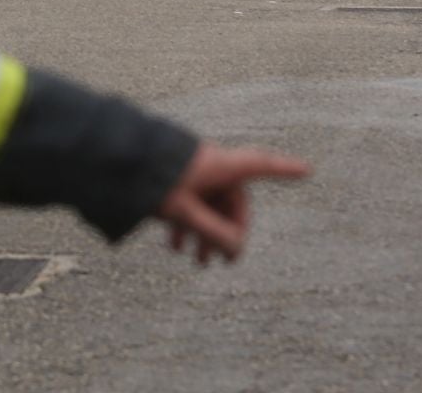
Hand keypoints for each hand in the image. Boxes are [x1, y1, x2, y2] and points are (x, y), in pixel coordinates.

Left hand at [155, 142, 310, 265]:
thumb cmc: (151, 180)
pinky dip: (188, 223)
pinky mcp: (175, 176)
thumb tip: (236, 250)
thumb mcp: (184, 213)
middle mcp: (210, 164)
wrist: (113, 160)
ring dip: (206, 232)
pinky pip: (191, 201)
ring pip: (209, 204)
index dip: (286, 169)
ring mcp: (192, 170)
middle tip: (223, 262)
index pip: (261, 165)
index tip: (309, 169)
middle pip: (232, 199)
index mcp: (219, 164)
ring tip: (198, 262)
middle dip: (228, 231)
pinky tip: (175, 246)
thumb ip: (213, 233)